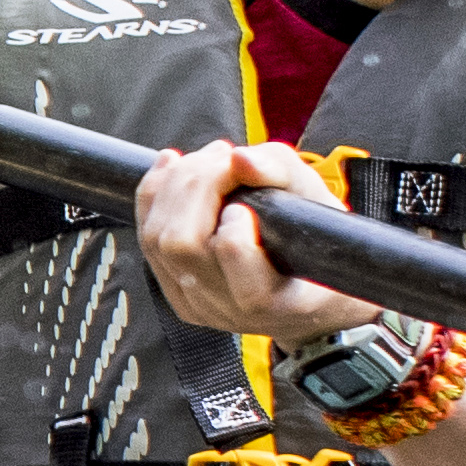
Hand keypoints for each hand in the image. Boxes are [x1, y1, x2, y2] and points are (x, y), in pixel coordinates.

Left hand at [136, 139, 387, 339]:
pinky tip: (172, 169)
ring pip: (156, 242)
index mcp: (276, 298)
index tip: (246, 188)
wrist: (309, 292)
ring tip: (204, 161)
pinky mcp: (175, 295)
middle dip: (196, 185)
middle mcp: (230, 310)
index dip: (231, 215)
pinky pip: (147, 243)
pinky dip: (154, 198)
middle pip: (181, 243)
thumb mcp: (317, 201)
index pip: (232, 253)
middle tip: (222, 155)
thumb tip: (241, 158)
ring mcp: (197, 305)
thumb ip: (283, 174)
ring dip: (172, 187)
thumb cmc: (318, 243)